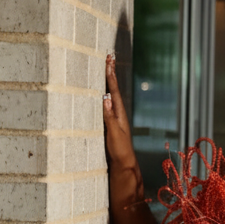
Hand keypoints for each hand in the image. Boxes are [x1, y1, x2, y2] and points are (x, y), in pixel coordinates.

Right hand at [103, 53, 135, 168]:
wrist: (124, 165)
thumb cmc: (120, 150)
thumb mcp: (114, 133)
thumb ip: (109, 116)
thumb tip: (105, 98)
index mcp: (120, 113)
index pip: (114, 90)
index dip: (111, 75)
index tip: (109, 60)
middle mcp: (118, 114)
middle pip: (113, 90)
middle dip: (110, 74)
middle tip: (109, 58)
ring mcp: (114, 119)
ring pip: (110, 96)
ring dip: (107, 83)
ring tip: (105, 69)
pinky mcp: (110, 125)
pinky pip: (106, 106)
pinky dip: (103, 96)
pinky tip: (100, 94)